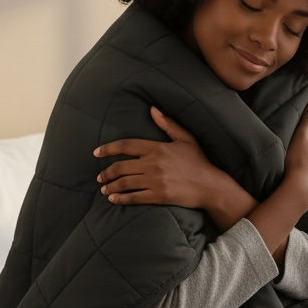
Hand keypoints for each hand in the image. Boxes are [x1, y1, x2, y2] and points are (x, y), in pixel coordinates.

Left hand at [94, 107, 218, 207]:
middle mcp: (153, 163)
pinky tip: (113, 199)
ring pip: (124, 183)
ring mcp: (155, 181)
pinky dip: (120, 198)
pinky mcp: (158, 196)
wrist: (211, 185)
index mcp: (157, 148)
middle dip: (106, 172)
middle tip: (100, 177)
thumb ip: (167, 124)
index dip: (108, 149)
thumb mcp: (185, 138)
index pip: (126, 145)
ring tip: (104, 188)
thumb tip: (152, 109)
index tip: (96, 153)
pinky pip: (133, 198)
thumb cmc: (198, 161)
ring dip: (110, 186)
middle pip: (120, 167)